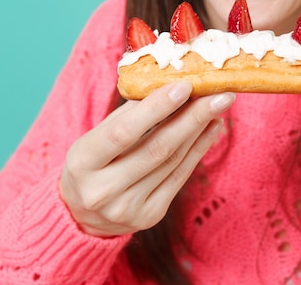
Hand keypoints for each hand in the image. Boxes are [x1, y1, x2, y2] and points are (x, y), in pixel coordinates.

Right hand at [59, 81, 234, 236]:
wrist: (84, 216)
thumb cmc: (92, 164)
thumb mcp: (95, 137)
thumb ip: (127, 115)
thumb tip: (167, 85)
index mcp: (81, 163)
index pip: (123, 132)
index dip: (156, 108)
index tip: (183, 86)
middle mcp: (102, 190)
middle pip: (157, 148)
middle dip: (192, 117)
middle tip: (218, 94)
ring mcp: (127, 207)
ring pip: (173, 161)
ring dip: (200, 130)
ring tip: (218, 106)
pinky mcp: (150, 215)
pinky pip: (180, 177)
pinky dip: (199, 149)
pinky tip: (212, 128)